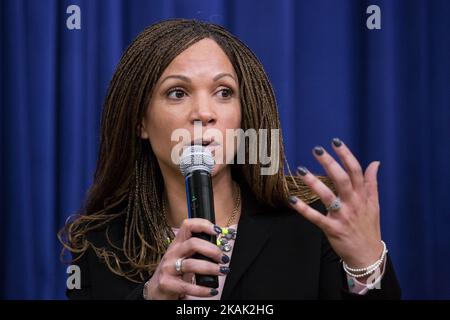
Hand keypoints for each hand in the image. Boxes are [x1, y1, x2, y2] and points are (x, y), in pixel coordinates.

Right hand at [144, 218, 228, 298]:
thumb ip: (198, 250)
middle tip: (223, 258)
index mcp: (178, 243)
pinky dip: (203, 290)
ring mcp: (168, 268)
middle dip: (212, 250)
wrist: (156, 289)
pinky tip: (212, 291)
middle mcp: (172, 253)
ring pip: (191, 265)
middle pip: (193, 244)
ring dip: (211, 268)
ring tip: (222, 271)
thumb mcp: (184, 256)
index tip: (217, 231)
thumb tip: (220, 248)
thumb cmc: (175, 271)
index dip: (203, 225)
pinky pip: (187, 286)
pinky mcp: (167, 284)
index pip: (188, 226)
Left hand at [289, 138, 382, 268]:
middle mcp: (353, 203)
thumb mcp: (374, 204)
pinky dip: (304, 209)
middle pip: (342, 179)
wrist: (368, 256)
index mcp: (363, 196)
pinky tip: (292, 200)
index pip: (355, 171)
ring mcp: (343, 216)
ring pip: (328, 196)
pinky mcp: (333, 229)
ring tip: (301, 170)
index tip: (335, 141)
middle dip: (330, 163)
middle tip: (317, 149)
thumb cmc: (369, 228)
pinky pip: (316, 218)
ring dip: (314, 183)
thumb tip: (375, 162)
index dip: (346, 155)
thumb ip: (372, 182)